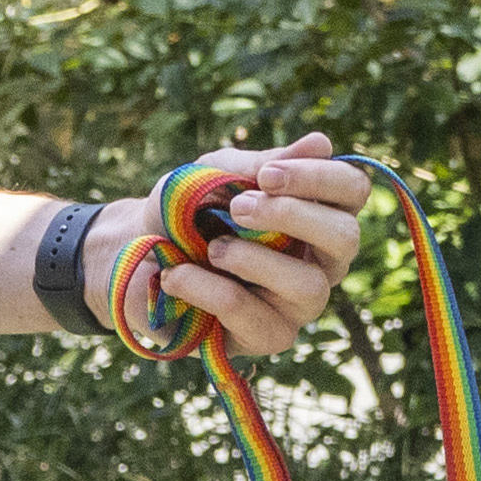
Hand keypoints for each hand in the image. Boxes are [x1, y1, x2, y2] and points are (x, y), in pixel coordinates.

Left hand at [114, 137, 373, 356]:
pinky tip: (177, 276)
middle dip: (292, 217)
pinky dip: (210, 290)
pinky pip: (255, 316)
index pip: (351, 191)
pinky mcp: (267, 336)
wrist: (129, 254)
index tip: (266, 176)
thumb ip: (264, 164)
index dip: (320, 179)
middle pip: (345, 239)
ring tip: (211, 248)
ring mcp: (297, 303)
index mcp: (315, 213)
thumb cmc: (182, 212)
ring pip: (309, 285)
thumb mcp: (217, 174)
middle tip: (237, 208)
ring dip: (253, 259)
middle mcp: (318, 260)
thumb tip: (322, 143)